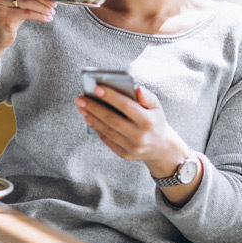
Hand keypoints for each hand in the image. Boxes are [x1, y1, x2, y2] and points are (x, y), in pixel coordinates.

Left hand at [74, 85, 190, 177]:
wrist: (161, 147)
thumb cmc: (155, 121)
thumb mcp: (157, 107)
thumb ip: (147, 96)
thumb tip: (135, 87)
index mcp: (148, 121)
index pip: (126, 106)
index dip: (110, 96)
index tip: (95, 88)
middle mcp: (140, 136)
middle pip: (111, 119)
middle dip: (94, 107)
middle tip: (80, 98)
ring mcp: (132, 147)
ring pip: (106, 130)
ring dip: (91, 117)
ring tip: (81, 107)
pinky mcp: (125, 154)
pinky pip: (107, 140)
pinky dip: (97, 128)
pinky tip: (89, 118)